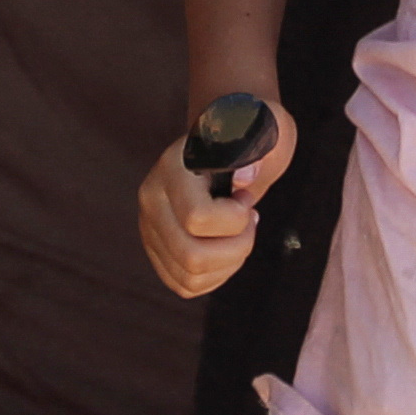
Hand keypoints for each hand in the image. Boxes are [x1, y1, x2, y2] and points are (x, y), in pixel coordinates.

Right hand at [138, 97, 292, 298]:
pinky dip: (217, 276)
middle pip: (192, 256)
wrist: (225, 142)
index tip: (247, 197)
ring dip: (230, 264)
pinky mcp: (157, 250)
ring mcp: (150, 228)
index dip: (235, 218)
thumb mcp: (265, 129)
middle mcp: (151, 199)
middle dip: (237, 247)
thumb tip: (245, 179)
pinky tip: (228, 249)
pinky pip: (187, 286)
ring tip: (241, 234)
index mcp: (172, 166)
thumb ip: (260, 147)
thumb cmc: (249, 135)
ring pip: (190, 277)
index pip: (197, 218)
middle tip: (251, 222)